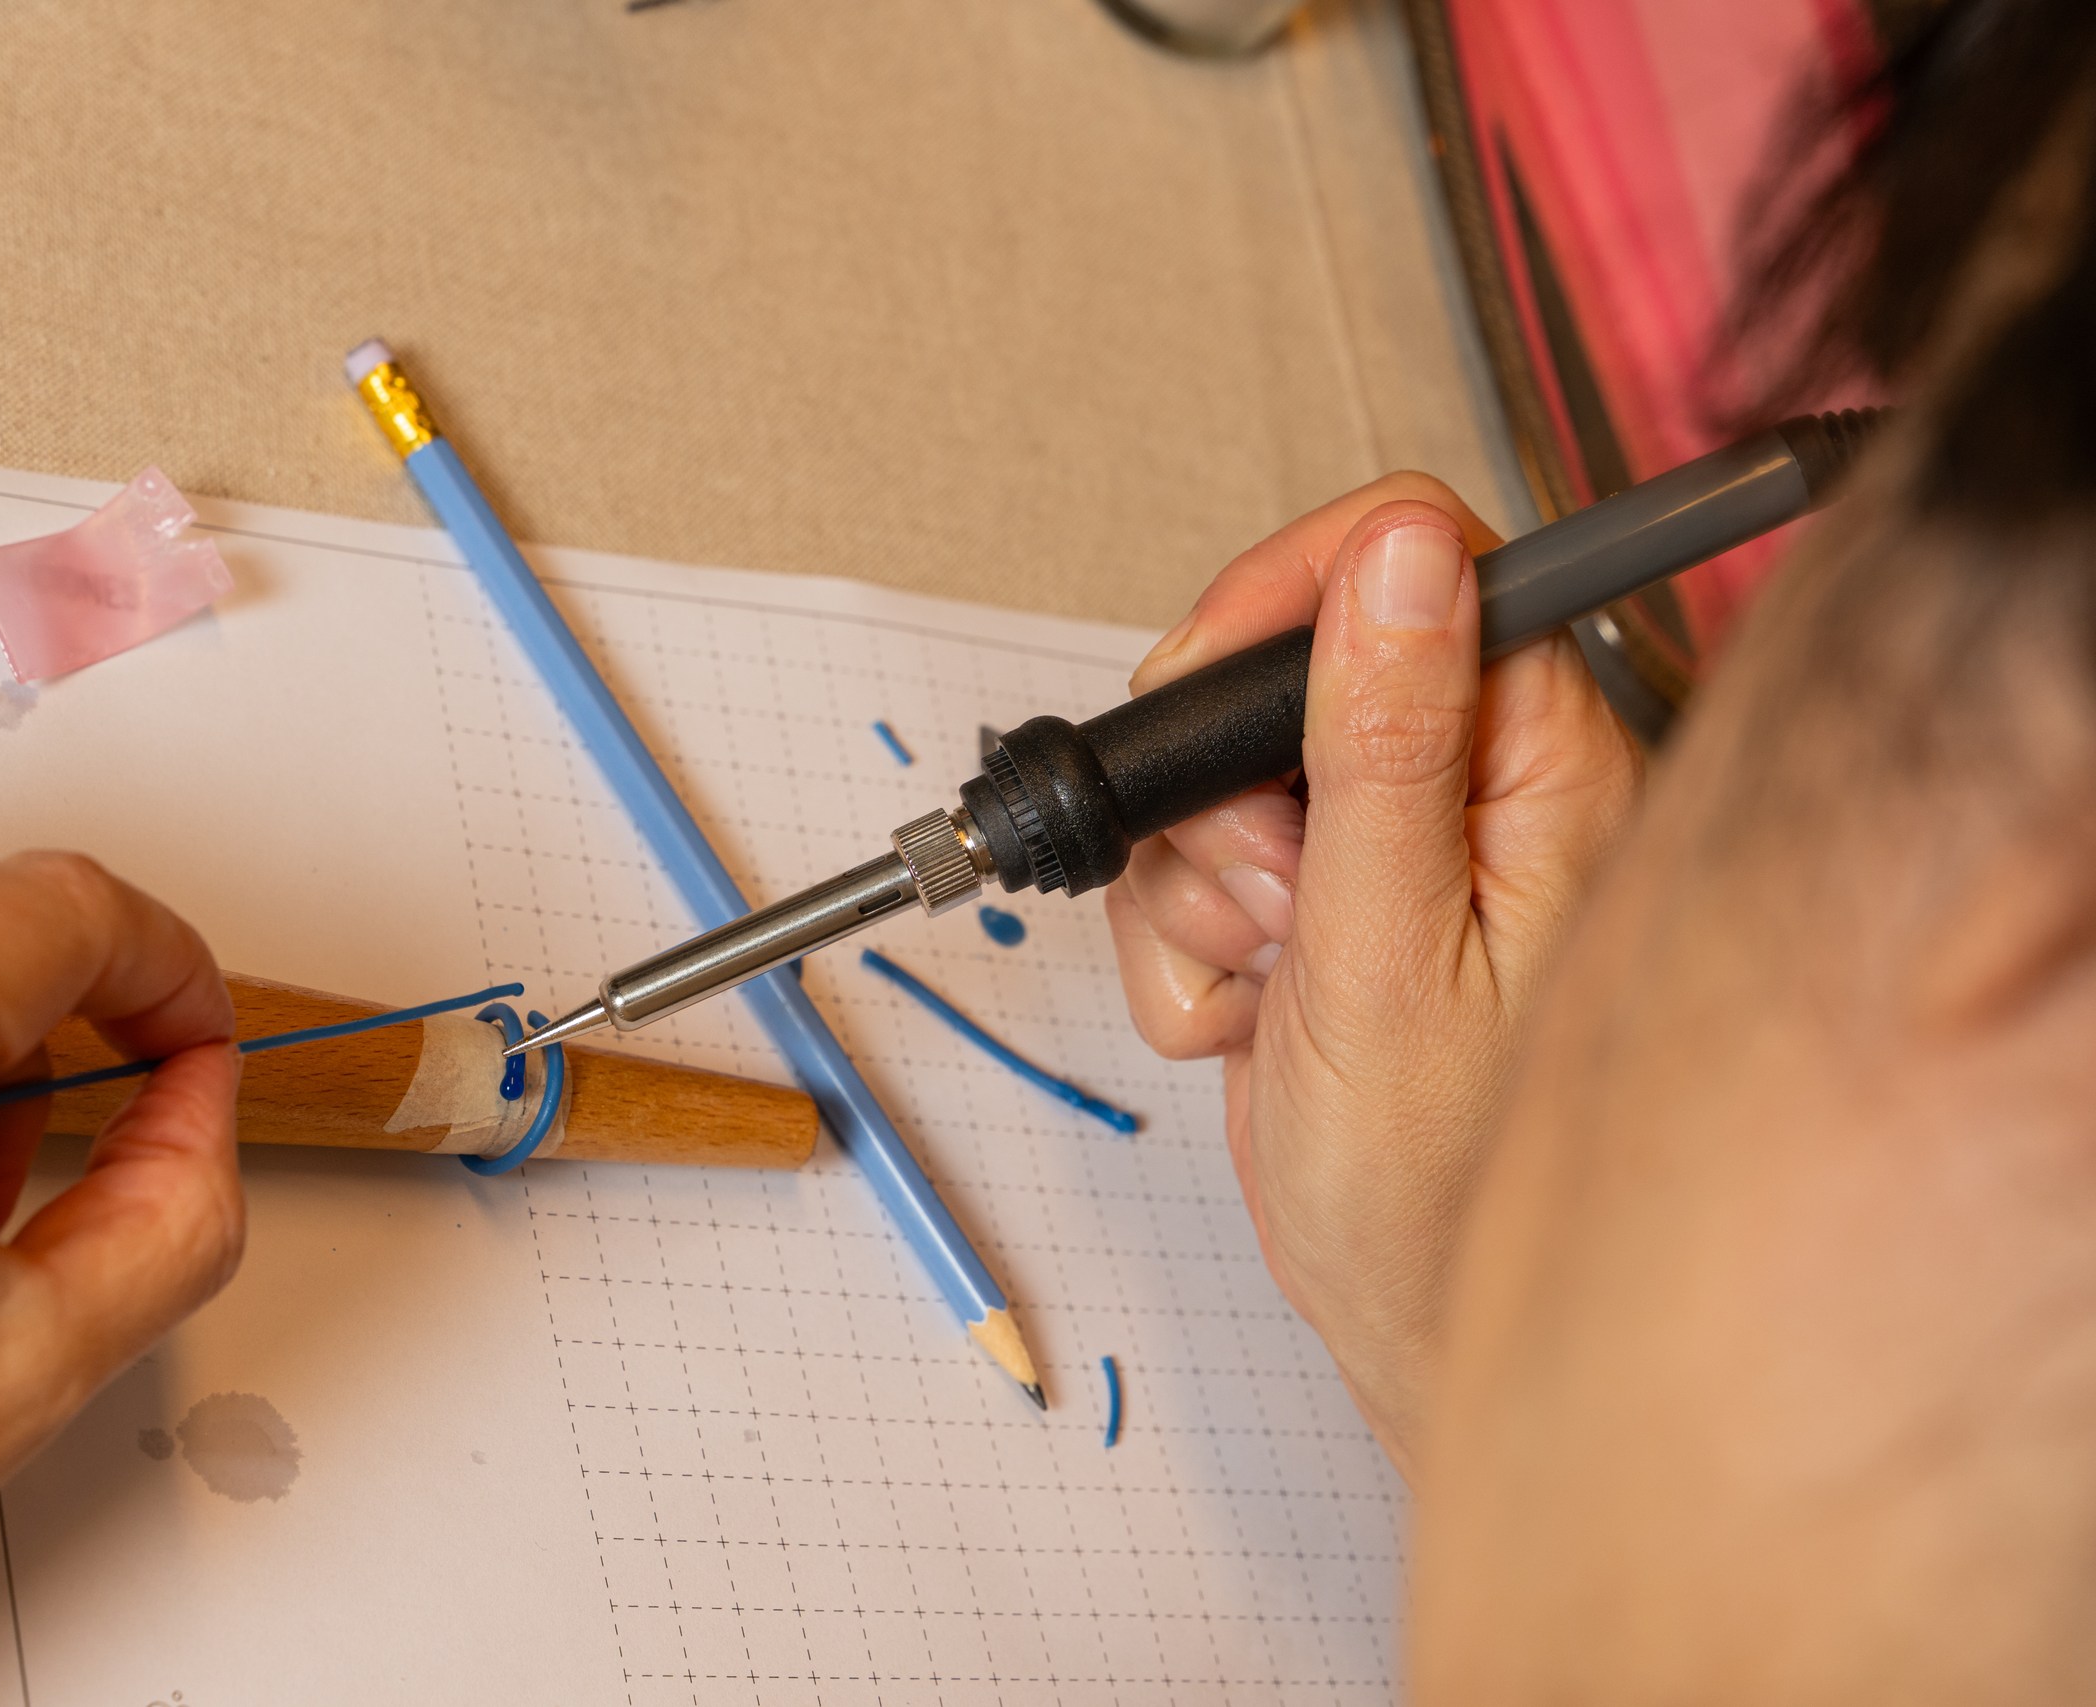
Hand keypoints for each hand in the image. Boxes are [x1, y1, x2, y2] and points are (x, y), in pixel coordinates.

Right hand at [1105, 476, 1640, 1471]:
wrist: (1408, 1320)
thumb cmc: (1444, 1184)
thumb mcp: (1392, 955)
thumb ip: (1387, 744)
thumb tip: (1398, 551)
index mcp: (1541, 762)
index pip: (1416, 555)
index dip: (1289, 595)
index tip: (1210, 690)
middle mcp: (1471, 784)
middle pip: (1284, 660)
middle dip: (1224, 786)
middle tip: (1270, 901)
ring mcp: (1385, 847)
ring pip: (1219, 772)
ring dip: (1197, 884)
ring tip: (1269, 985)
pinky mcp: (1317, 905)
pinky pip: (1192, 860)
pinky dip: (1184, 943)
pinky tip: (1251, 1020)